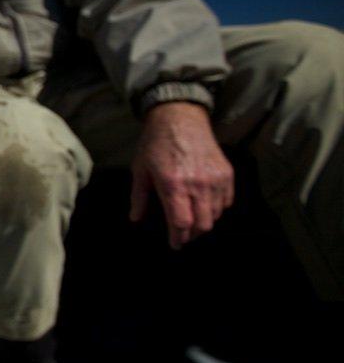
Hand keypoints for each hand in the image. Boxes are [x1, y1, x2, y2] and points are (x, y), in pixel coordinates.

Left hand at [130, 101, 233, 248]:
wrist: (180, 117)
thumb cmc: (155, 144)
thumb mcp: (140, 169)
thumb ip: (139, 197)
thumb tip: (136, 219)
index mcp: (173, 184)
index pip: (181, 223)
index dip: (178, 238)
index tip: (175, 244)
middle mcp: (197, 184)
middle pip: (202, 225)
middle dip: (192, 235)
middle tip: (182, 235)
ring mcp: (215, 179)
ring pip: (216, 216)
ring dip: (204, 223)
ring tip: (192, 221)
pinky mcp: (227, 173)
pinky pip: (226, 202)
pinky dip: (217, 209)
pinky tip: (204, 206)